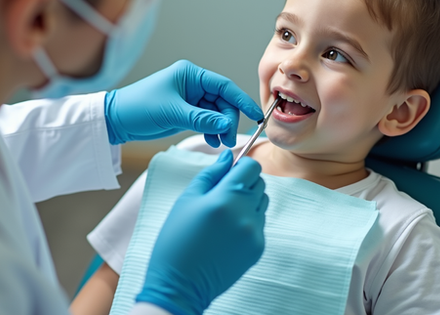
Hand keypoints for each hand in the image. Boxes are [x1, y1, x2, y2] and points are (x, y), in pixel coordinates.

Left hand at [105, 60, 262, 146]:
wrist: (116, 120)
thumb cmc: (138, 107)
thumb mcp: (173, 112)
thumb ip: (202, 119)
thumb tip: (226, 125)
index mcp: (190, 75)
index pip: (224, 86)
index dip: (241, 100)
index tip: (255, 115)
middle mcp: (192, 84)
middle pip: (223, 101)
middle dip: (228, 119)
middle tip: (228, 138)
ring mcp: (190, 99)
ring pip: (216, 113)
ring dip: (221, 127)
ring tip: (220, 142)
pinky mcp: (185, 113)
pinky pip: (207, 121)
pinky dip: (211, 131)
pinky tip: (211, 140)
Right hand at [136, 151, 267, 314]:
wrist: (180, 284)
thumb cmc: (177, 239)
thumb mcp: (187, 200)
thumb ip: (211, 174)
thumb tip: (229, 155)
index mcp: (226, 197)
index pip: (252, 166)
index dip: (241, 165)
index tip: (229, 173)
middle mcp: (246, 213)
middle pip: (260, 183)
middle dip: (244, 183)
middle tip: (221, 195)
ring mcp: (255, 232)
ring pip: (262, 202)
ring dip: (248, 201)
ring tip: (224, 215)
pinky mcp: (258, 248)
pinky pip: (260, 223)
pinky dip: (248, 222)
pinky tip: (226, 233)